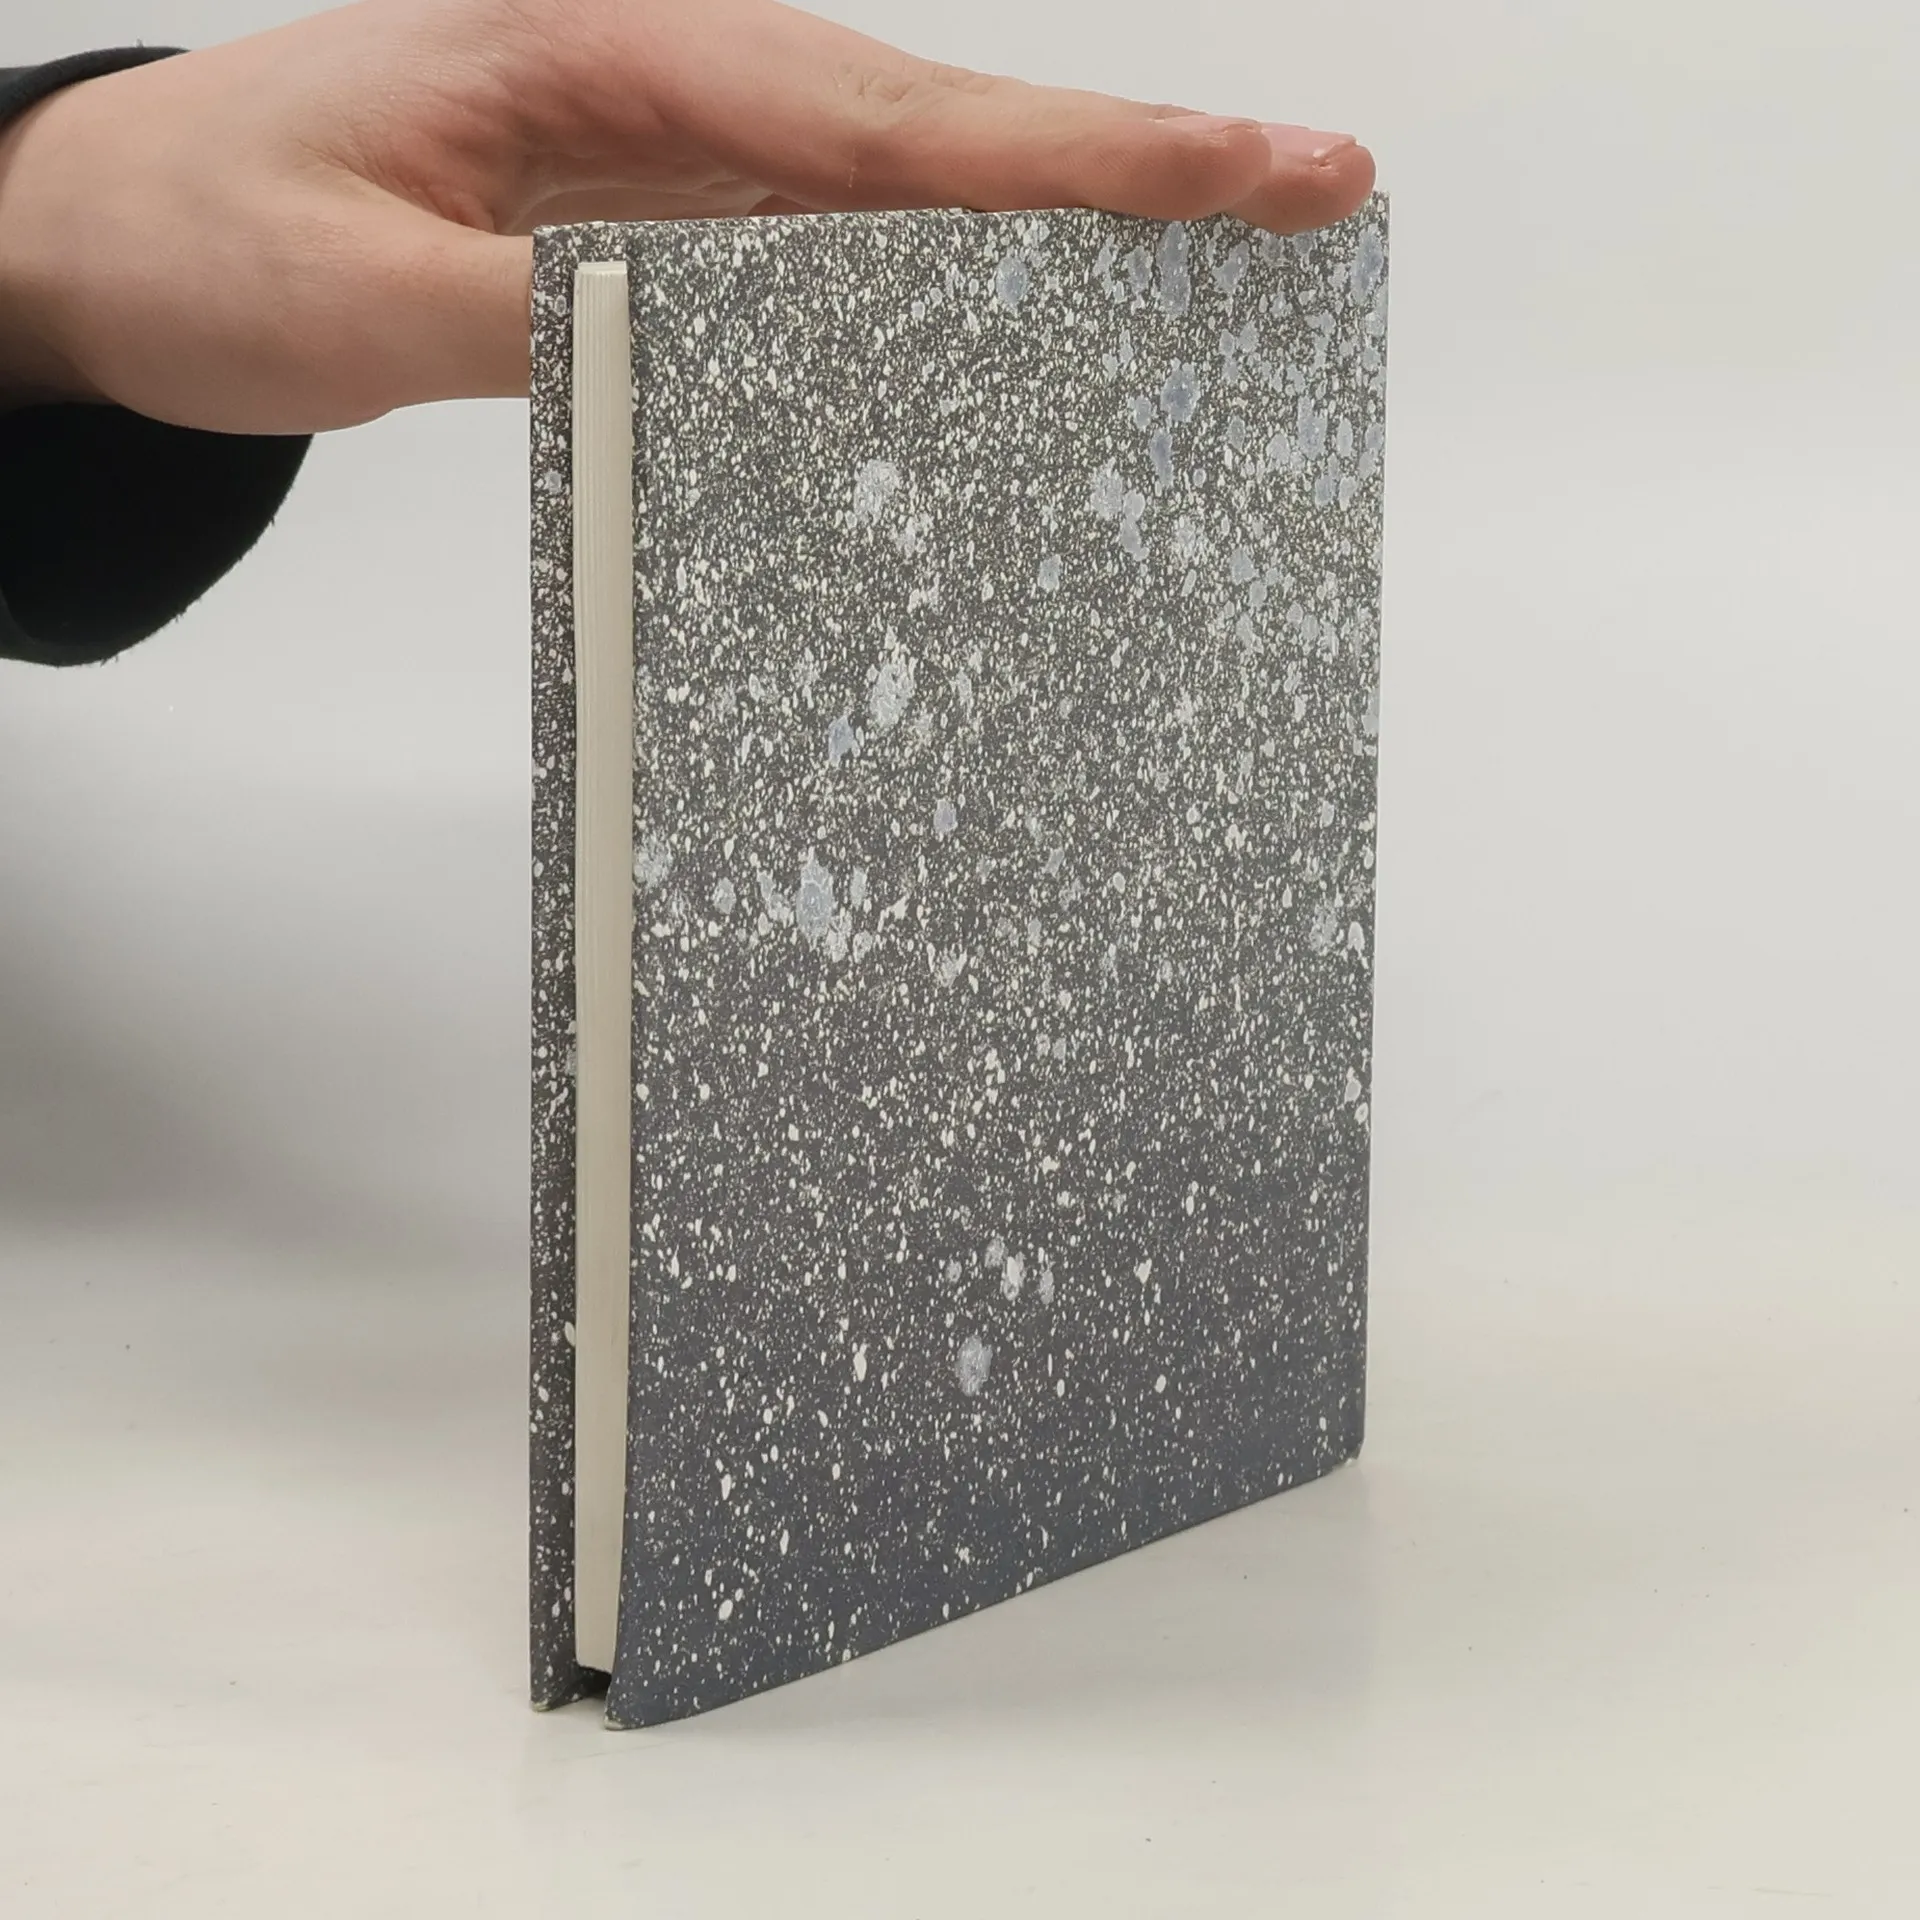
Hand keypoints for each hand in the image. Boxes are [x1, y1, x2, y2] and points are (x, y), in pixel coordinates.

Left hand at [0, 0, 1374, 434]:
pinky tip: (1027, 331)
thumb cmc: (218, 223)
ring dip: (1066, 230)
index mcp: (620, 53)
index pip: (892, 125)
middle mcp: (680, 86)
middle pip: (949, 135)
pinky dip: (950, 290)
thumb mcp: (359, 289)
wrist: (129, 218)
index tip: (1255, 169)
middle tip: (1317, 198)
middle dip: (1136, 173)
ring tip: (1224, 266)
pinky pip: (841, 258)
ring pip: (914, 192)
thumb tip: (728, 367)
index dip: (1085, 162)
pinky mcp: (674, 220)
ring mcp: (685, 156)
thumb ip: (558, 322)